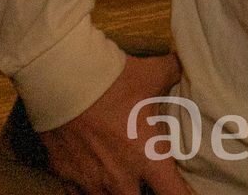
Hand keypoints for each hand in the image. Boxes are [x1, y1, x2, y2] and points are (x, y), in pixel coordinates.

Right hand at [41, 53, 193, 194]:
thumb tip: (183, 65)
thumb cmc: (111, 81)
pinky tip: (92, 179)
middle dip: (147, 194)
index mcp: (148, 158)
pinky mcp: (65, 175)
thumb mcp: (151, 73)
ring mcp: (91, 181)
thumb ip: (172, 73)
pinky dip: (88, 189)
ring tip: (122, 180)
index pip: (175, 194)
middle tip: (149, 182)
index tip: (186, 191)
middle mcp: (121, 178)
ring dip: (118, 192)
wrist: (62, 80)